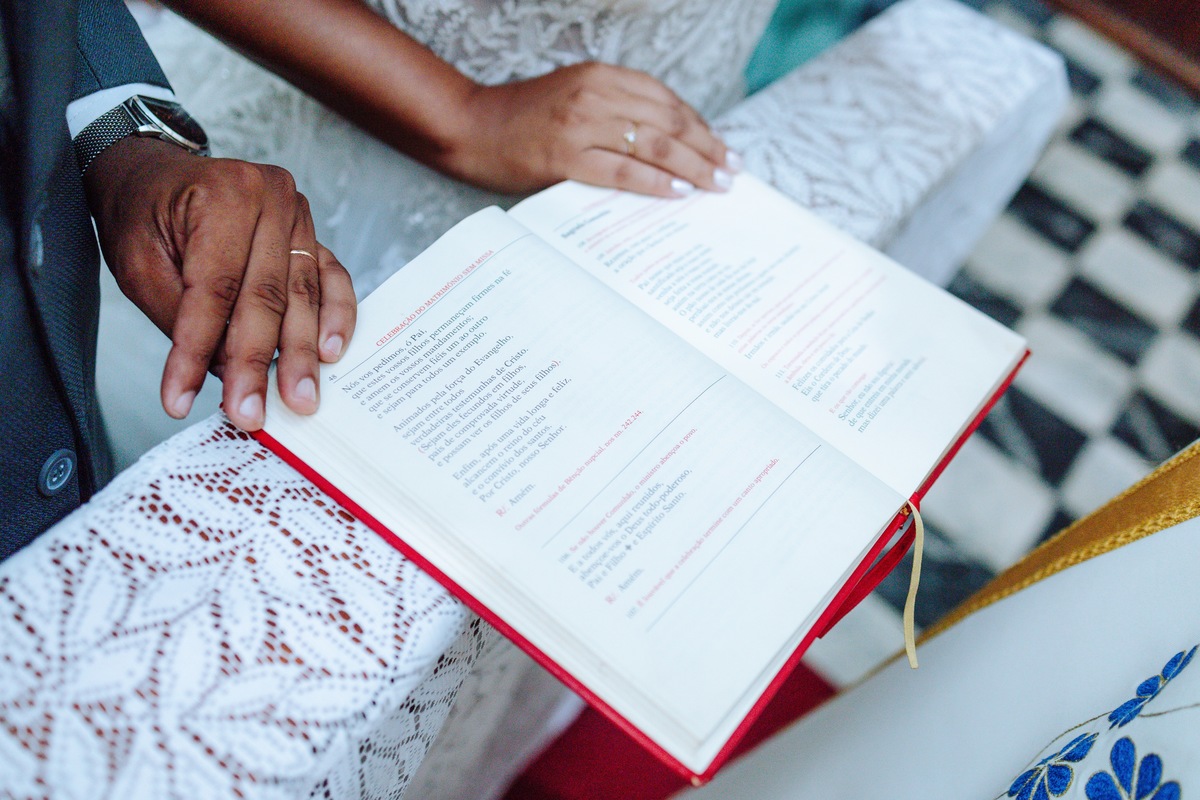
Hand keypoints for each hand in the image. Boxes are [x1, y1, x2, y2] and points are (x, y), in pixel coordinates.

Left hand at [83, 137, 356, 430]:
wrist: (158, 176)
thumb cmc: (145, 216)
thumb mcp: (139, 263)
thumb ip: (181, 315)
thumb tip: (223, 370)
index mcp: (221, 195)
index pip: (213, 289)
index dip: (196, 350)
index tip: (180, 399)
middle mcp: (269, 197)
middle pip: (266, 296)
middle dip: (257, 362)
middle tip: (252, 412)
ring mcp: (298, 215)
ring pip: (302, 296)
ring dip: (301, 354)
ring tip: (299, 399)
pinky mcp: (313, 236)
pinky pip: (332, 280)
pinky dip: (336, 318)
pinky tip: (331, 353)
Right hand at [444, 62, 739, 196]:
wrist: (470, 126)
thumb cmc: (521, 118)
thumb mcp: (572, 96)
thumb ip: (612, 109)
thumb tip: (662, 142)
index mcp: (599, 75)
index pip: (664, 99)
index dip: (699, 125)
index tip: (721, 146)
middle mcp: (594, 95)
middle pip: (668, 122)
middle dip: (707, 147)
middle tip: (732, 170)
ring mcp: (580, 125)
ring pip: (653, 146)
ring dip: (693, 167)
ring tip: (716, 184)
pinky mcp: (566, 157)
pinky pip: (624, 172)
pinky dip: (656, 183)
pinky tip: (679, 193)